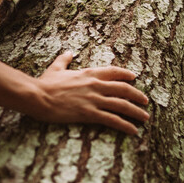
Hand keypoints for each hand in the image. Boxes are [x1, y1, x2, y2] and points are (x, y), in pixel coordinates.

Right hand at [31, 52, 149, 134]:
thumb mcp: (56, 68)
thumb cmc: (45, 83)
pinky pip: (113, 120)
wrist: (37, 96)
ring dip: (136, 112)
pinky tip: (134, 131)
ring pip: (122, 105)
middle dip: (137, 95)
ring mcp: (94, 99)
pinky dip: (126, 125)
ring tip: (145, 118)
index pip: (113, 71)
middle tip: (145, 101)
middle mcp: (95, 85)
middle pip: (124, 89)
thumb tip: (68, 52)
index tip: (135, 77)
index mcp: (88, 73)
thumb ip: (64, 60)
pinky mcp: (90, 113)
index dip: (125, 74)